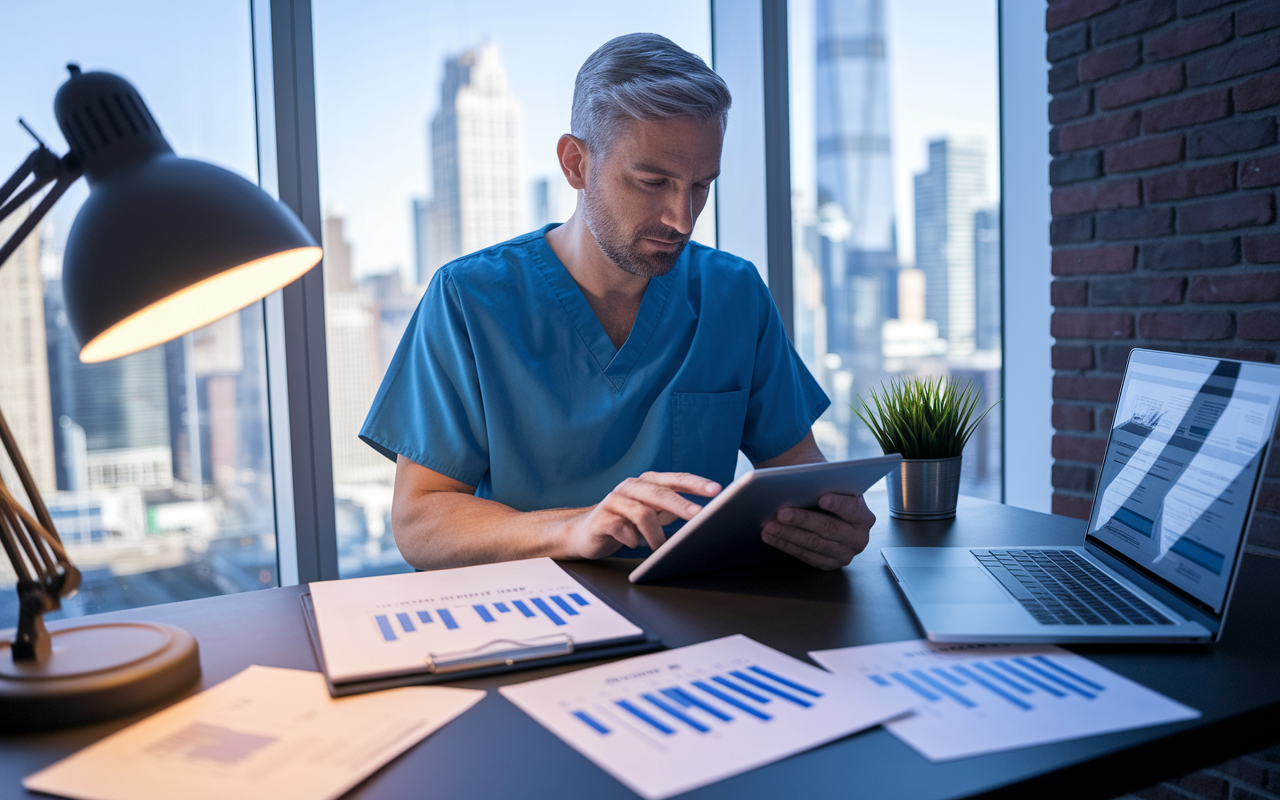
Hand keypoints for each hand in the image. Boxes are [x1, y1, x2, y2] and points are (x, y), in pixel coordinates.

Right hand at [564, 472, 720, 558]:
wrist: (586, 533)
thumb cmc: (625, 522)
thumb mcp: (653, 513)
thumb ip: (673, 509)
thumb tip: (705, 514)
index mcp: (647, 483)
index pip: (675, 479)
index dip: (696, 483)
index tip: (716, 490)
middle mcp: (631, 487)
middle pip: (659, 492)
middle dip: (682, 504)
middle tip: (699, 516)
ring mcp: (615, 501)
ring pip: (642, 513)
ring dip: (656, 534)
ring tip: (661, 548)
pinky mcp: (602, 519)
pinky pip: (622, 529)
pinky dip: (632, 539)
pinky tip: (634, 544)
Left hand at [761, 493, 874, 569]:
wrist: (825, 509)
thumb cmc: (825, 493)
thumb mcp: (829, 486)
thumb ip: (822, 484)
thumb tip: (800, 481)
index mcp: (863, 516)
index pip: (851, 508)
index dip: (837, 504)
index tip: (822, 498)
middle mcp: (859, 538)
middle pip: (829, 528)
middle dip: (803, 519)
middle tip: (781, 513)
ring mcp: (845, 553)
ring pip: (814, 544)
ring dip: (788, 535)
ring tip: (770, 526)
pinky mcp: (829, 563)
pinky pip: (806, 556)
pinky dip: (786, 545)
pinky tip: (772, 537)